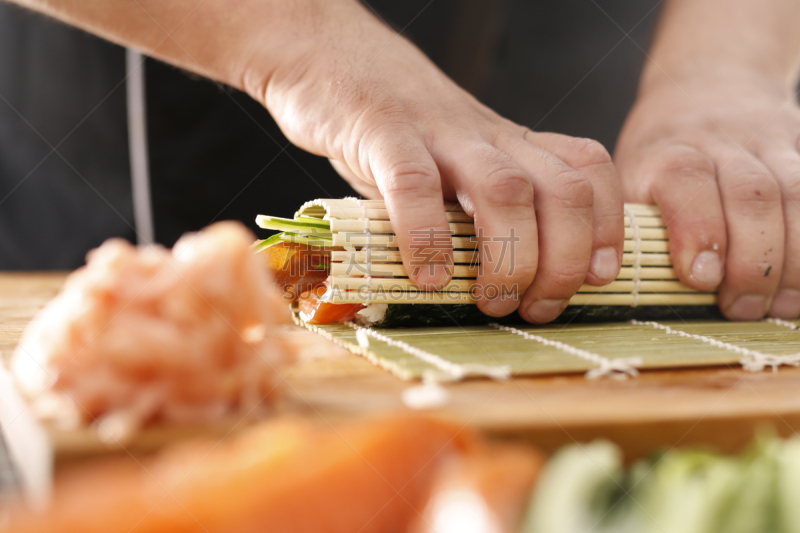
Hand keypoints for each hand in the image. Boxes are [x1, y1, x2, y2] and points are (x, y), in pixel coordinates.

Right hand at [245, 0, 623, 322]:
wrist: (329, 56)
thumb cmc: (394, 131)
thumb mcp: (450, 164)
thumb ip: (474, 214)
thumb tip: (498, 288)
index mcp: (511, 144)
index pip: (590, 173)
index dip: (608, 228)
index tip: (596, 280)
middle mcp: (489, 136)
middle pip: (563, 191)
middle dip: (564, 264)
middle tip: (534, 310)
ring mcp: (439, 132)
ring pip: (506, 191)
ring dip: (509, 260)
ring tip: (489, 303)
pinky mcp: (382, 131)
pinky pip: (414, 183)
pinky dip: (426, 237)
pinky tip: (427, 278)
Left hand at [615, 68, 799, 319]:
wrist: (708, 86)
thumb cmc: (660, 156)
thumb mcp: (629, 179)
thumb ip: (633, 227)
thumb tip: (624, 288)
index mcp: (667, 154)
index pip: (685, 181)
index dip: (697, 230)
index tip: (700, 278)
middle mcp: (720, 146)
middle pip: (750, 195)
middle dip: (753, 260)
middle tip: (740, 308)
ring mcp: (767, 148)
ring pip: (793, 196)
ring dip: (794, 260)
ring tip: (781, 306)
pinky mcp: (798, 153)